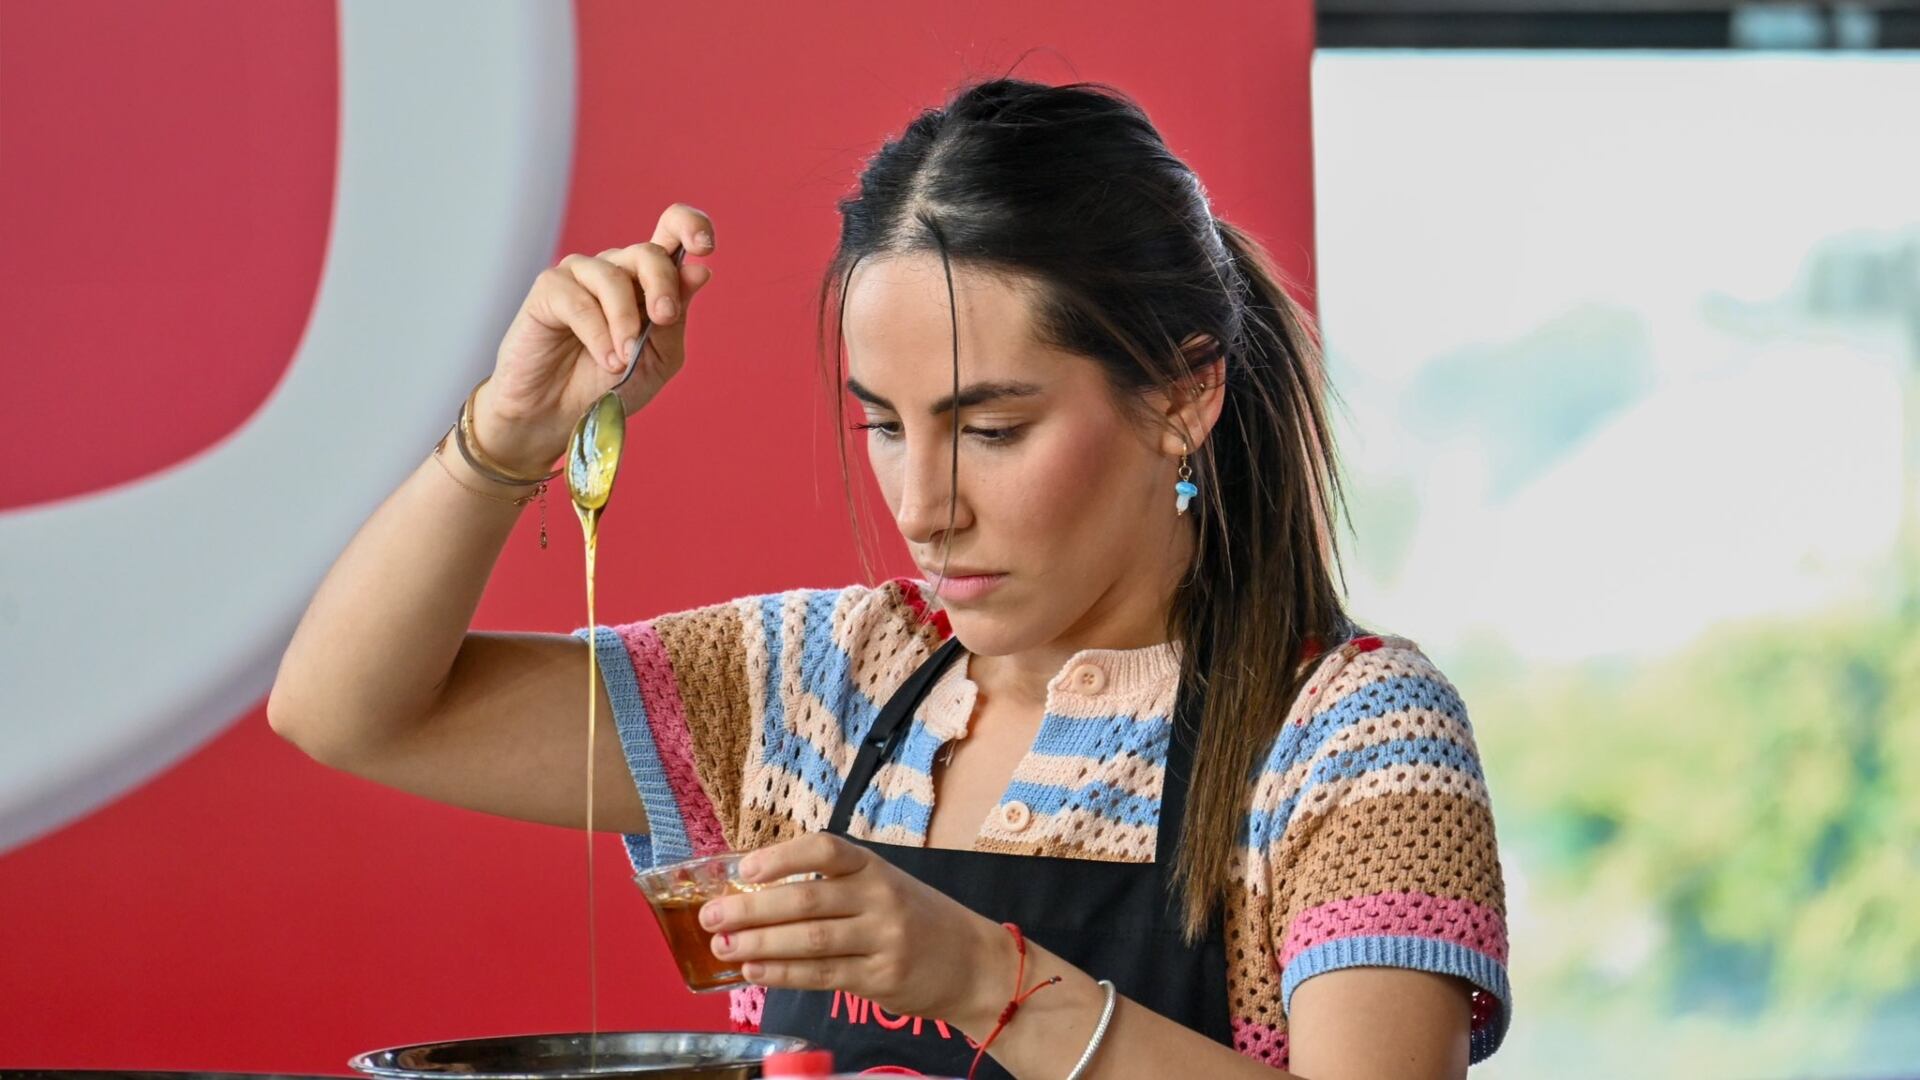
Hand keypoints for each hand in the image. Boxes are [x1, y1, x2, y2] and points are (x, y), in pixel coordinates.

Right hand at [475, 203, 715, 472]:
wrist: (560, 413)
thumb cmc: (610, 385)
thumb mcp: (659, 358)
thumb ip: (676, 316)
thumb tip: (699, 270)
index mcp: (648, 280)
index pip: (672, 229)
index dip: (691, 226)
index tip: (705, 248)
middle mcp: (616, 269)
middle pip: (648, 252)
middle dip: (662, 286)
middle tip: (663, 319)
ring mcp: (581, 275)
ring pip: (613, 276)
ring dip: (626, 321)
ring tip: (624, 361)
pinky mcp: (550, 289)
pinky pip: (579, 299)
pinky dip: (598, 333)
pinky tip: (607, 361)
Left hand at [699, 833, 1016, 1029]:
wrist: (974, 963)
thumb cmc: (917, 920)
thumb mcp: (884, 886)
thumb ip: (834, 887)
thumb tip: (757, 891)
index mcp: (875, 867)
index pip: (826, 851)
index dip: (782, 857)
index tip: (743, 870)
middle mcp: (880, 898)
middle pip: (807, 900)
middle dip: (751, 909)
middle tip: (711, 917)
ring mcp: (882, 939)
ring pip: (810, 941)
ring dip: (759, 944)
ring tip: (722, 947)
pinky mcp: (880, 978)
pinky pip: (822, 975)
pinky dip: (783, 974)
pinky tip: (755, 971)